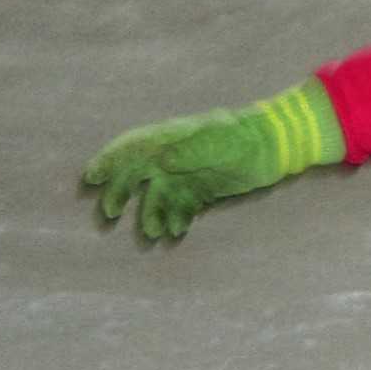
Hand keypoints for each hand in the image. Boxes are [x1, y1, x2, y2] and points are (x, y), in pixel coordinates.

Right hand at [84, 80, 340, 241]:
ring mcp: (188, 174)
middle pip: (137, 174)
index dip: (109, 161)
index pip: (132, 147)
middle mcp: (174, 156)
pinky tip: (176, 232)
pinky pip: (181, 207)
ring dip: (150, 213)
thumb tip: (160, 162)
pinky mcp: (203, 191)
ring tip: (152, 232)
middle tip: (109, 213)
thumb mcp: (220, 142)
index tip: (91, 178)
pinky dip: (175, 219)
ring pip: (158, 196)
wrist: (279, 146)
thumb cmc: (248, 138)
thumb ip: (191, 152)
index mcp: (173, 138)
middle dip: (120, 192)